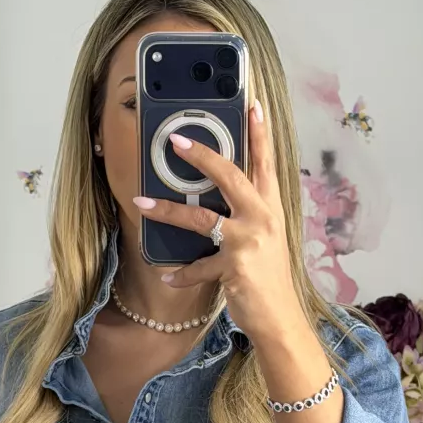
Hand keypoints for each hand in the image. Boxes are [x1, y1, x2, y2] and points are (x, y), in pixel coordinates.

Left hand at [131, 100, 302, 342]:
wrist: (281, 318)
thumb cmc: (270, 278)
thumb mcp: (265, 239)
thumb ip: (247, 216)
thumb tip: (216, 200)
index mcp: (271, 208)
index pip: (266, 163)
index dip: (259, 134)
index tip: (253, 104)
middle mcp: (262, 218)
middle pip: (230, 176)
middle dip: (201, 156)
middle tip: (175, 140)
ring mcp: (248, 242)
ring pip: (201, 218)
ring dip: (167, 210)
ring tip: (141, 202)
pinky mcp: (234, 268)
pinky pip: (198, 266)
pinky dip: (181, 273)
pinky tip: (168, 275)